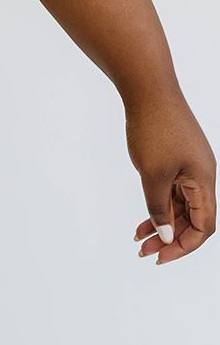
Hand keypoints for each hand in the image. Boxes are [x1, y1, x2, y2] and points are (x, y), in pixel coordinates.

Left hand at [125, 90, 215, 263]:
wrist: (147, 87)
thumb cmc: (154, 127)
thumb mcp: (153, 174)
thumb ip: (159, 207)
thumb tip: (166, 234)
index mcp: (204, 180)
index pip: (204, 226)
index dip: (185, 246)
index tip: (161, 256)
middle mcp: (201, 174)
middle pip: (192, 218)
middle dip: (170, 237)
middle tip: (144, 251)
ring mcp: (189, 164)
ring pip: (180, 204)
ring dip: (162, 222)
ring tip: (139, 238)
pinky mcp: (176, 155)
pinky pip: (171, 188)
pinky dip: (158, 203)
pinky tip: (143, 216)